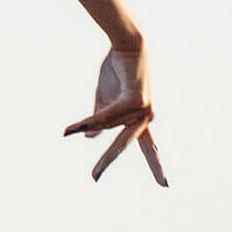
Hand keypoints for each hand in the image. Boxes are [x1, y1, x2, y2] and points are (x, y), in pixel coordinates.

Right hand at [64, 47, 167, 185]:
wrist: (124, 46)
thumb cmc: (117, 70)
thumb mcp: (105, 100)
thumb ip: (100, 120)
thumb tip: (88, 137)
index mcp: (142, 120)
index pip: (149, 147)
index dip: (156, 165)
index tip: (165, 185)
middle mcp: (146, 117)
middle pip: (123, 144)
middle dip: (108, 160)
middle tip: (94, 178)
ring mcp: (143, 109)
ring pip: (108, 125)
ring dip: (86, 126)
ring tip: (67, 131)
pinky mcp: (135, 100)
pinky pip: (108, 115)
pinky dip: (92, 120)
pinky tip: (79, 126)